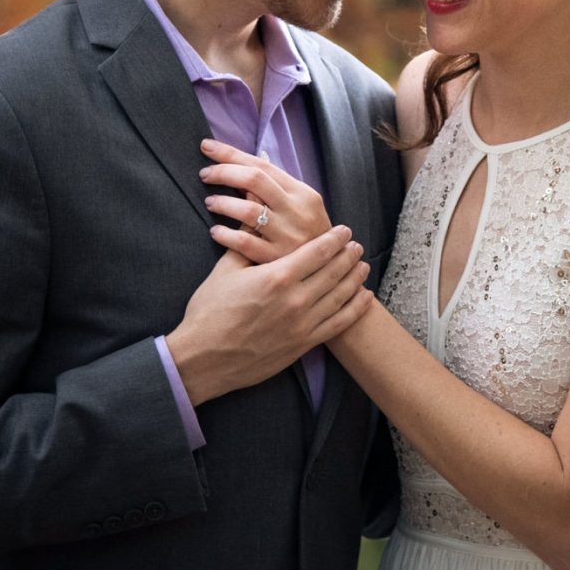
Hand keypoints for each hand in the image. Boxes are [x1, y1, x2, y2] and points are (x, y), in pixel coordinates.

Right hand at [166, 225, 371, 406]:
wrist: (205, 358)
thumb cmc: (210, 312)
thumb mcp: (226, 270)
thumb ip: (246, 239)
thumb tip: (255, 211)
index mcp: (278, 276)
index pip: (318, 251)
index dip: (335, 239)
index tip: (344, 230)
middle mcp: (296, 299)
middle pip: (334, 271)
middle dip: (349, 256)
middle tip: (357, 246)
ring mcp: (303, 324)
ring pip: (341, 296)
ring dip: (355, 278)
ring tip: (362, 266)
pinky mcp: (304, 344)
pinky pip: (339, 324)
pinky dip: (355, 309)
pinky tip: (364, 298)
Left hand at [201, 140, 332, 263]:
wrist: (330, 268)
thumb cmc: (307, 233)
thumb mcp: (300, 206)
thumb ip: (275, 189)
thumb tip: (240, 165)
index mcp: (302, 193)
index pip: (262, 165)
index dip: (230, 154)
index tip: (207, 147)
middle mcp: (297, 211)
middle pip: (253, 181)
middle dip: (224, 173)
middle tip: (205, 175)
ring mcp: (288, 236)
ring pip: (248, 211)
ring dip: (223, 203)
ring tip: (210, 202)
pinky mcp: (277, 260)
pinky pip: (245, 244)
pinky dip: (226, 235)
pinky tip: (216, 231)